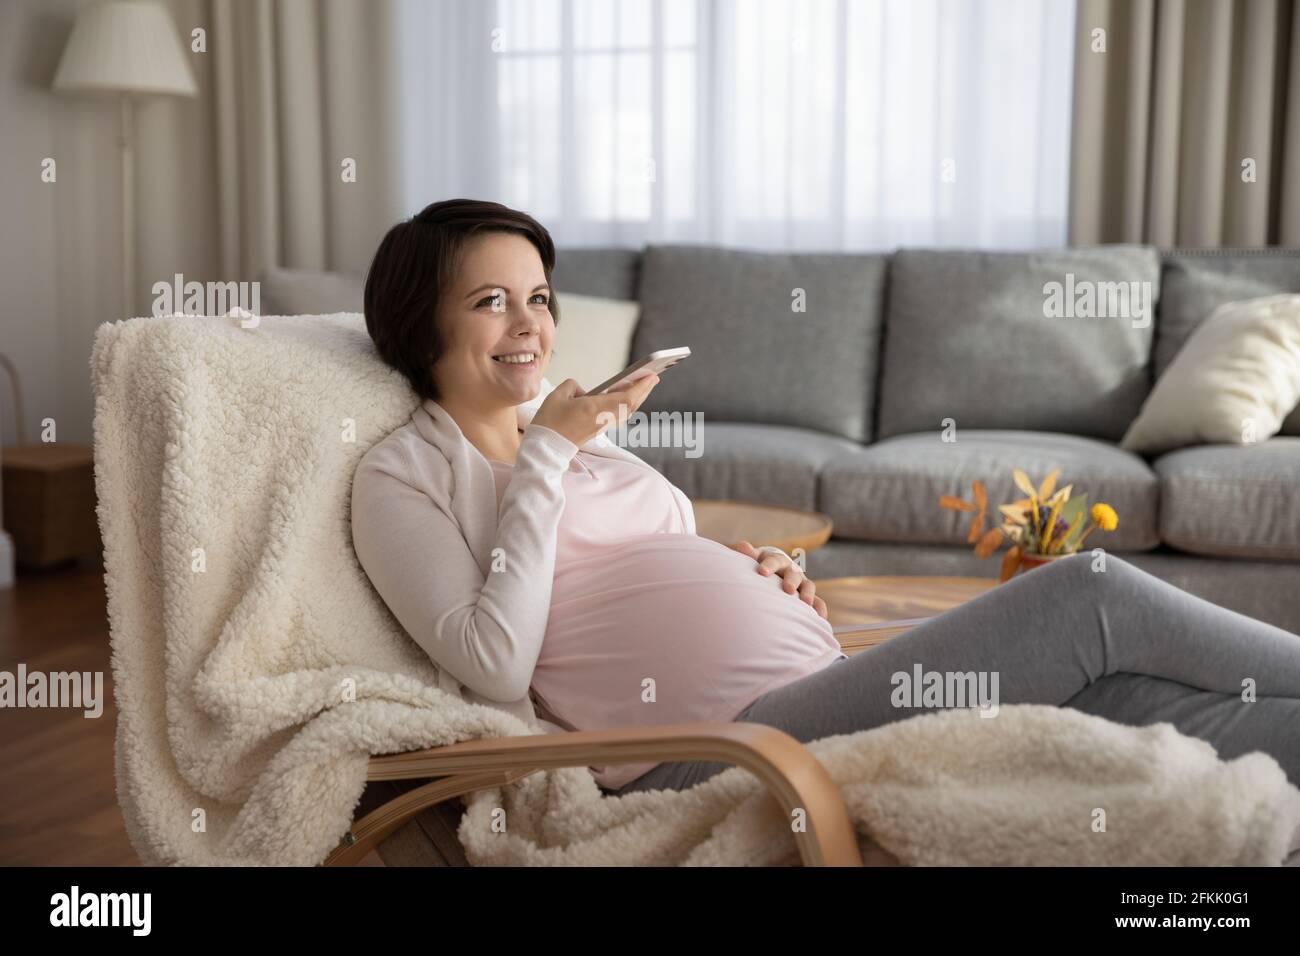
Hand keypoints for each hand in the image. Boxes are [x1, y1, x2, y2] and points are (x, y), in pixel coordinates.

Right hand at [531, 374, 658, 447]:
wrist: (545, 448)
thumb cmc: (549, 422)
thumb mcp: (557, 395)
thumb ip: (573, 385)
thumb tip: (585, 391)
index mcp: (595, 408)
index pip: (627, 397)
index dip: (642, 386)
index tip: (651, 375)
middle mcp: (603, 419)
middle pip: (631, 405)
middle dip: (644, 390)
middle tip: (653, 377)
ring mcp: (601, 426)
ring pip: (626, 411)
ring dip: (635, 397)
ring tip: (640, 384)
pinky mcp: (597, 430)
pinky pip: (617, 415)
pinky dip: (625, 404)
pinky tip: (623, 396)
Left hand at [730, 541, 827, 618]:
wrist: (775, 571)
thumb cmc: (761, 566)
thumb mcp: (755, 559)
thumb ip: (749, 555)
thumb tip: (742, 545)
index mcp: (777, 560)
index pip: (774, 560)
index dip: (769, 565)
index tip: (762, 572)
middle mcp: (792, 570)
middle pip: (794, 573)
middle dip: (791, 580)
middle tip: (788, 589)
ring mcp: (801, 583)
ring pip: (808, 586)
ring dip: (808, 594)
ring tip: (806, 603)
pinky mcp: (808, 595)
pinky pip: (817, 601)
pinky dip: (819, 608)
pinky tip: (820, 618)